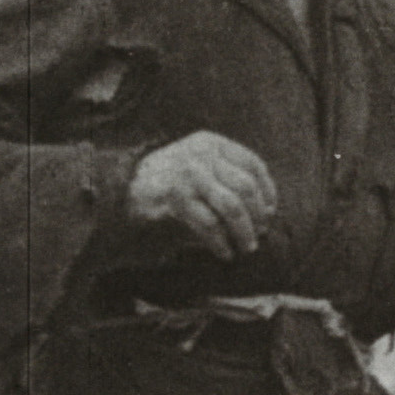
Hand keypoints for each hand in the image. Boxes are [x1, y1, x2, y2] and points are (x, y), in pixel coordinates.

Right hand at [127, 132, 277, 260]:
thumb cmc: (169, 180)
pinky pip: (209, 224)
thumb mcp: (199, 165)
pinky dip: (221, 242)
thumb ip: (227, 177)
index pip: (253, 164)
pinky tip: (224, 252)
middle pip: (245, 187)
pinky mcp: (175, 197)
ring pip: (231, 206)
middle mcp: (201, 154)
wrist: (123, 188)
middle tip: (259, 234)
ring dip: (243, 231)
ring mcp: (188, 174)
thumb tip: (266, 210)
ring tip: (246, 247)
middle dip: (257, 216)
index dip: (267, 190)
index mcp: (211, 142)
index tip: (270, 212)